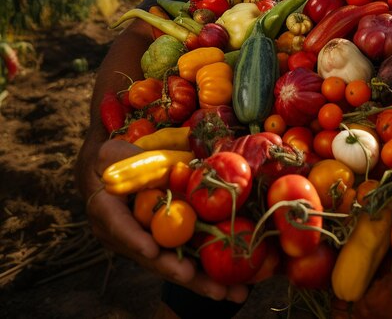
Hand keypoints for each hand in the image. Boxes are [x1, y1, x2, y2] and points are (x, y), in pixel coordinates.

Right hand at [86, 139, 248, 303]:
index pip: (120, 226)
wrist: (104, 173)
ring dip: (203, 280)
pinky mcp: (161, 242)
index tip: (152, 252)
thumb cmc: (110, 161)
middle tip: (212, 289)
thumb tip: (171, 168)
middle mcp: (125, 237)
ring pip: (173, 265)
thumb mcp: (114, 154)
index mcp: (106, 212)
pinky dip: (205, 269)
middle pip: (155, 260)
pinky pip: (182, 257)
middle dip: (185, 275)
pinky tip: (232, 280)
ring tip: (233, 293)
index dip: (136, 240)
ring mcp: (144, 243)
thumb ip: (134, 162)